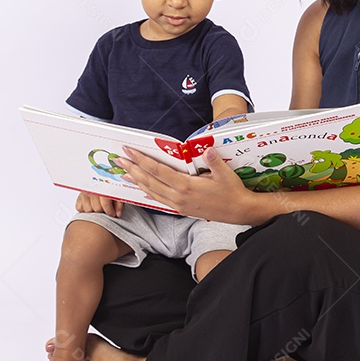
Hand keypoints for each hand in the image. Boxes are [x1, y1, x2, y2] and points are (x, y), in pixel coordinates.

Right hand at [75, 191, 122, 217]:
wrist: (101, 181)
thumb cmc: (110, 189)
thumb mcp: (118, 194)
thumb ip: (119, 204)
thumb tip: (117, 214)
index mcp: (102, 188)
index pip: (105, 204)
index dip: (109, 211)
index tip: (113, 214)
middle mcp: (92, 190)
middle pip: (97, 208)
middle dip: (103, 211)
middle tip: (106, 210)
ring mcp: (84, 193)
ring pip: (88, 210)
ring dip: (94, 211)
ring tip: (99, 207)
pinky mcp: (79, 197)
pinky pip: (80, 208)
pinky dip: (85, 209)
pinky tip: (91, 206)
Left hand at [117, 146, 263, 224]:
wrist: (239, 211)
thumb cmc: (232, 191)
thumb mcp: (225, 174)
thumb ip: (214, 161)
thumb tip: (207, 149)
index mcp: (186, 186)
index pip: (159, 171)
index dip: (142, 160)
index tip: (130, 152)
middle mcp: (179, 197)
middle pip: (150, 182)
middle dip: (133, 170)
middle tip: (120, 160)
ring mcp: (179, 205)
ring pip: (152, 193)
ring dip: (138, 182)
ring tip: (125, 173)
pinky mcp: (182, 210)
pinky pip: (160, 201)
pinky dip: (148, 194)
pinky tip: (142, 189)